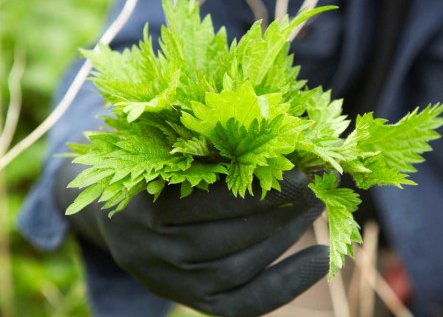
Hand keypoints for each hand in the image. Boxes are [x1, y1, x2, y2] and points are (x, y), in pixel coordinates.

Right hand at [56, 160, 327, 316]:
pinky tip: (321, 260)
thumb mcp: (164, 158)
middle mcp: (152, 253)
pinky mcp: (192, 301)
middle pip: (226, 240)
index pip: (208, 204)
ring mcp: (170, 283)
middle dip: (279, 214)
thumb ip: (204, 152)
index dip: (257, 191)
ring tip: (314, 210)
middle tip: (316, 190)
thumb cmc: (152, 179)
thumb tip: (272, 140)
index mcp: (141, 209)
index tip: (301, 174)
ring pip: (238, 270)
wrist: (121, 225)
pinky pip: (244, 304)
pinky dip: (287, 284)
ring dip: (285, 240)